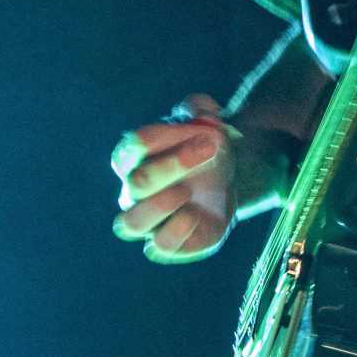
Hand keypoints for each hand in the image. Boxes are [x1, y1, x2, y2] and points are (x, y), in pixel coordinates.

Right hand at [111, 94, 239, 264]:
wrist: (226, 182)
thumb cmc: (205, 150)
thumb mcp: (207, 122)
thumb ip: (201, 109)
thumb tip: (201, 109)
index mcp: (134, 158)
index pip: (132, 147)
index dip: (167, 136)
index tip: (207, 130)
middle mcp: (132, 191)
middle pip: (137, 182)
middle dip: (176, 164)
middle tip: (210, 149)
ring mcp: (147, 221)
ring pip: (130, 224)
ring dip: (161, 205)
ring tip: (187, 192)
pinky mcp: (165, 244)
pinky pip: (158, 247)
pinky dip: (177, 232)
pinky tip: (196, 215)